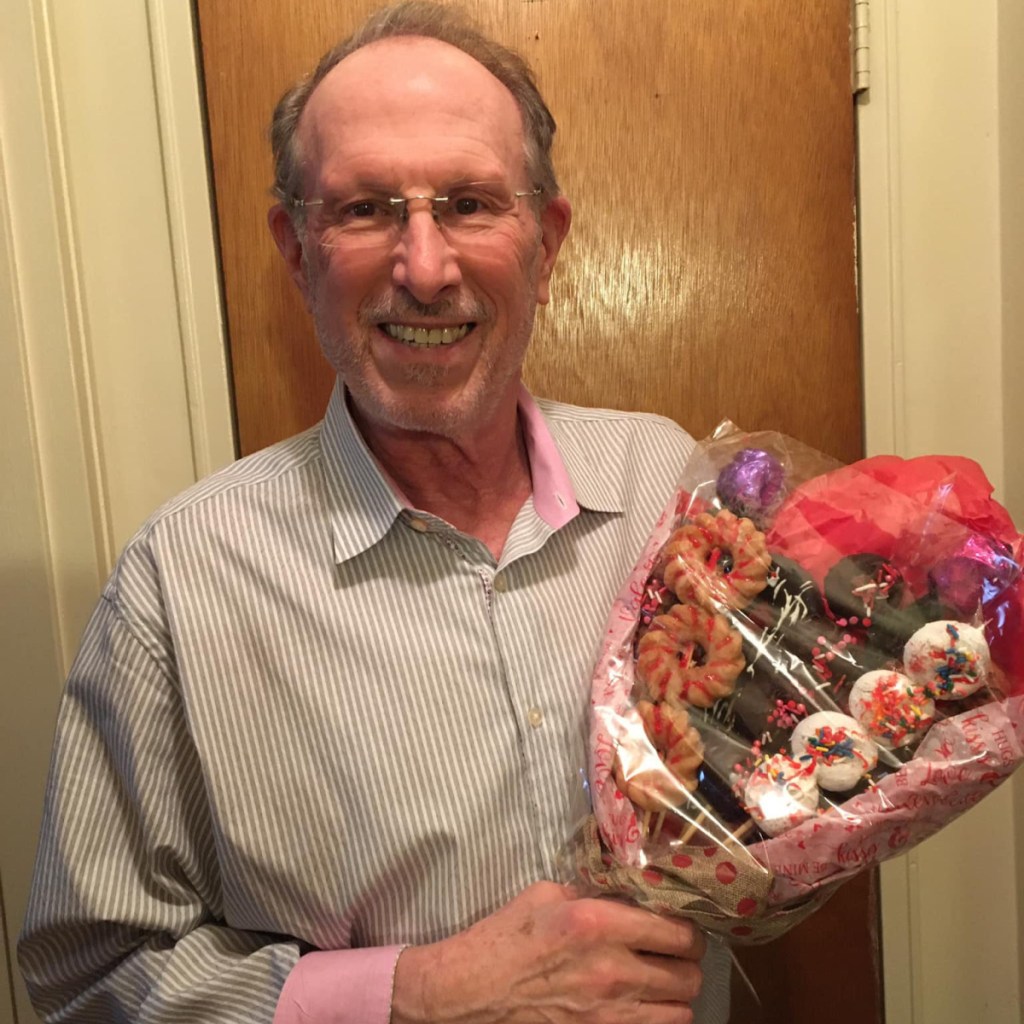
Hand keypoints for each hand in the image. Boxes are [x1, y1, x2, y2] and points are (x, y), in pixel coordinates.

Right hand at [391, 880, 704, 1023]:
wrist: (470, 992)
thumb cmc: (504, 937)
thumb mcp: (546, 896)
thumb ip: (592, 891)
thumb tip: (627, 888)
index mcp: (599, 923)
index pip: (678, 930)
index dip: (688, 926)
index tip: (681, 921)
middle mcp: (614, 970)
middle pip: (689, 973)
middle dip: (688, 960)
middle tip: (675, 950)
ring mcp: (610, 1014)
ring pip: (682, 1009)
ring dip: (677, 992)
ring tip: (662, 979)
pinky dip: (661, 1017)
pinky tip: (646, 1004)